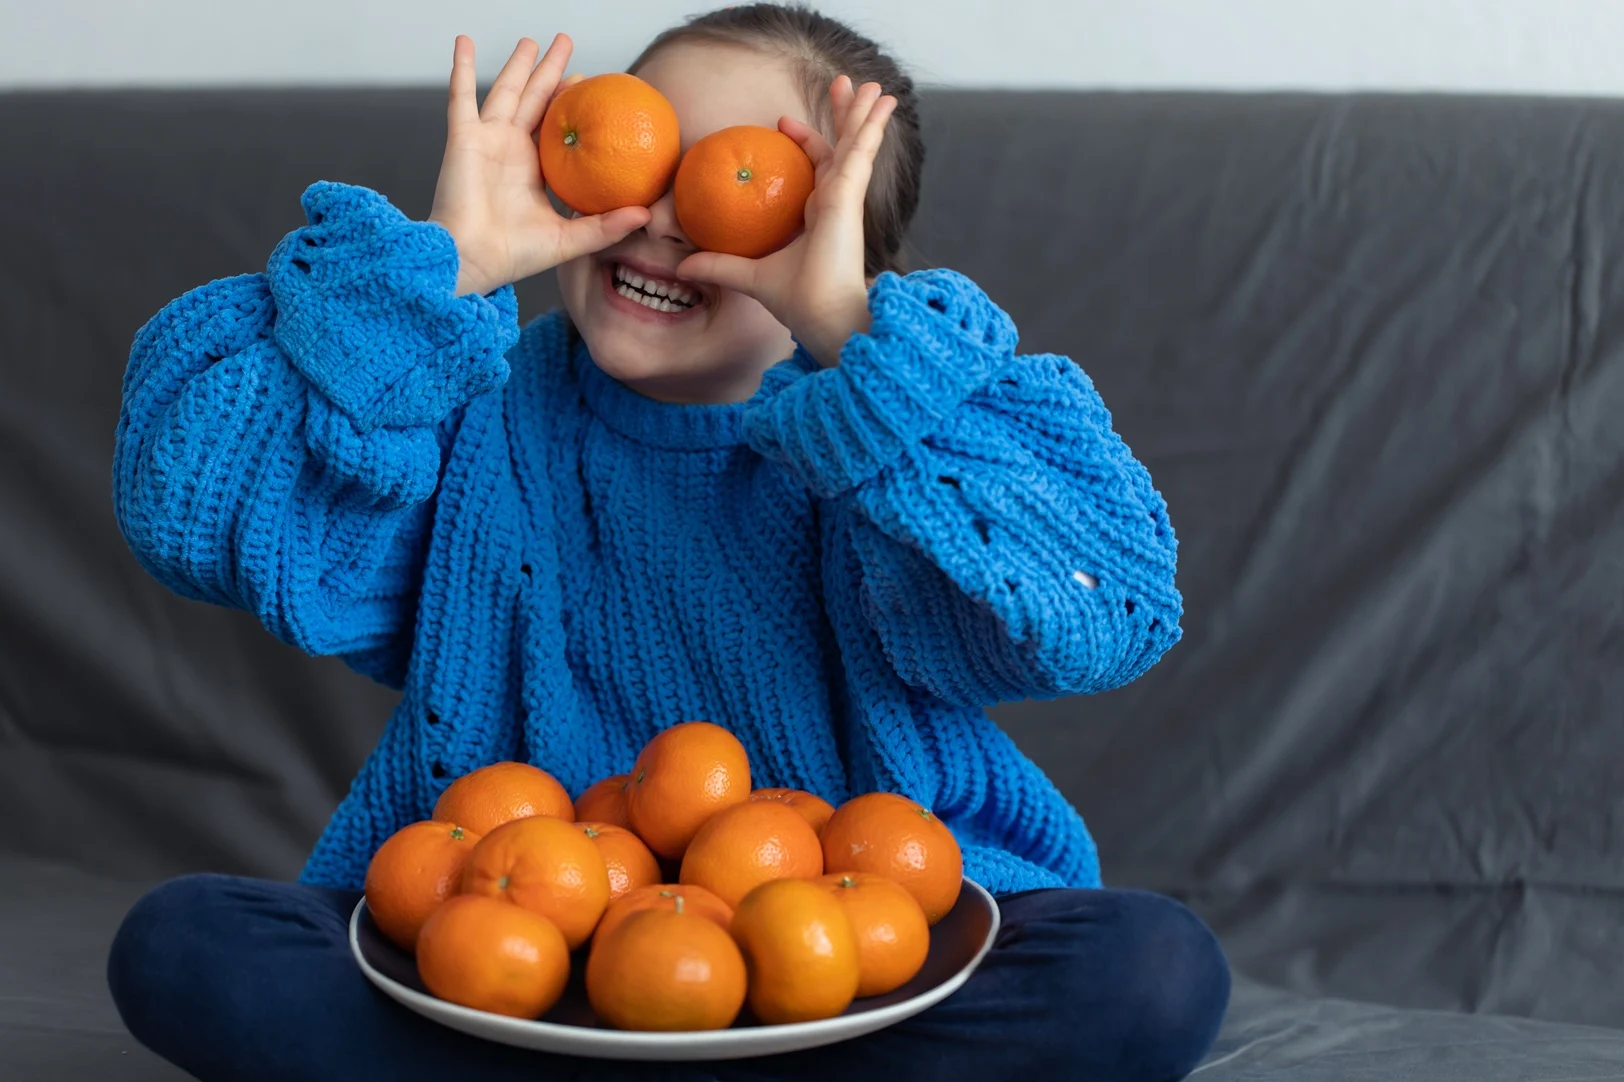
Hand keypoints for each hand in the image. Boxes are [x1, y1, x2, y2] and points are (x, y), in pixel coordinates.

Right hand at [428, 34, 651, 296]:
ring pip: (507, 91)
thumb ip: (606, 226)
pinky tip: (464, 42)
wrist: (473, 259)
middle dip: (551, 71)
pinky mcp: (464, 138)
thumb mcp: (570, 240)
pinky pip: (461, 96)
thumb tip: (646, 215)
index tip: (590, 82)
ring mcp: (487, 141)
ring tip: (531, 40)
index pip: (557, 128)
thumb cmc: (515, 256)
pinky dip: (462, 68)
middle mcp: (511, 150)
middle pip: (536, 100)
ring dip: (518, 64)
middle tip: (565, 44)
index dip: (572, 104)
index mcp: (534, 170)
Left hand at [676, 76, 897, 366]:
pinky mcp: (848, 195)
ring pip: (857, 144)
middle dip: (843, 116)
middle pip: (842, 148)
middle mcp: (836, 203)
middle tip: (843, 84)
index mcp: (819, 215)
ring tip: (874, 85)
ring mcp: (845, 197)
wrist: (821, 315)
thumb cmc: (796, 300)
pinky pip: (862, 151)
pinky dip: (872, 126)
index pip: (817, 168)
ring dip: (864, 113)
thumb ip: (720, 265)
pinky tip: (881, 104)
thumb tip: (683, 265)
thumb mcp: (749, 275)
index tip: (784, 122)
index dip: (805, 142)